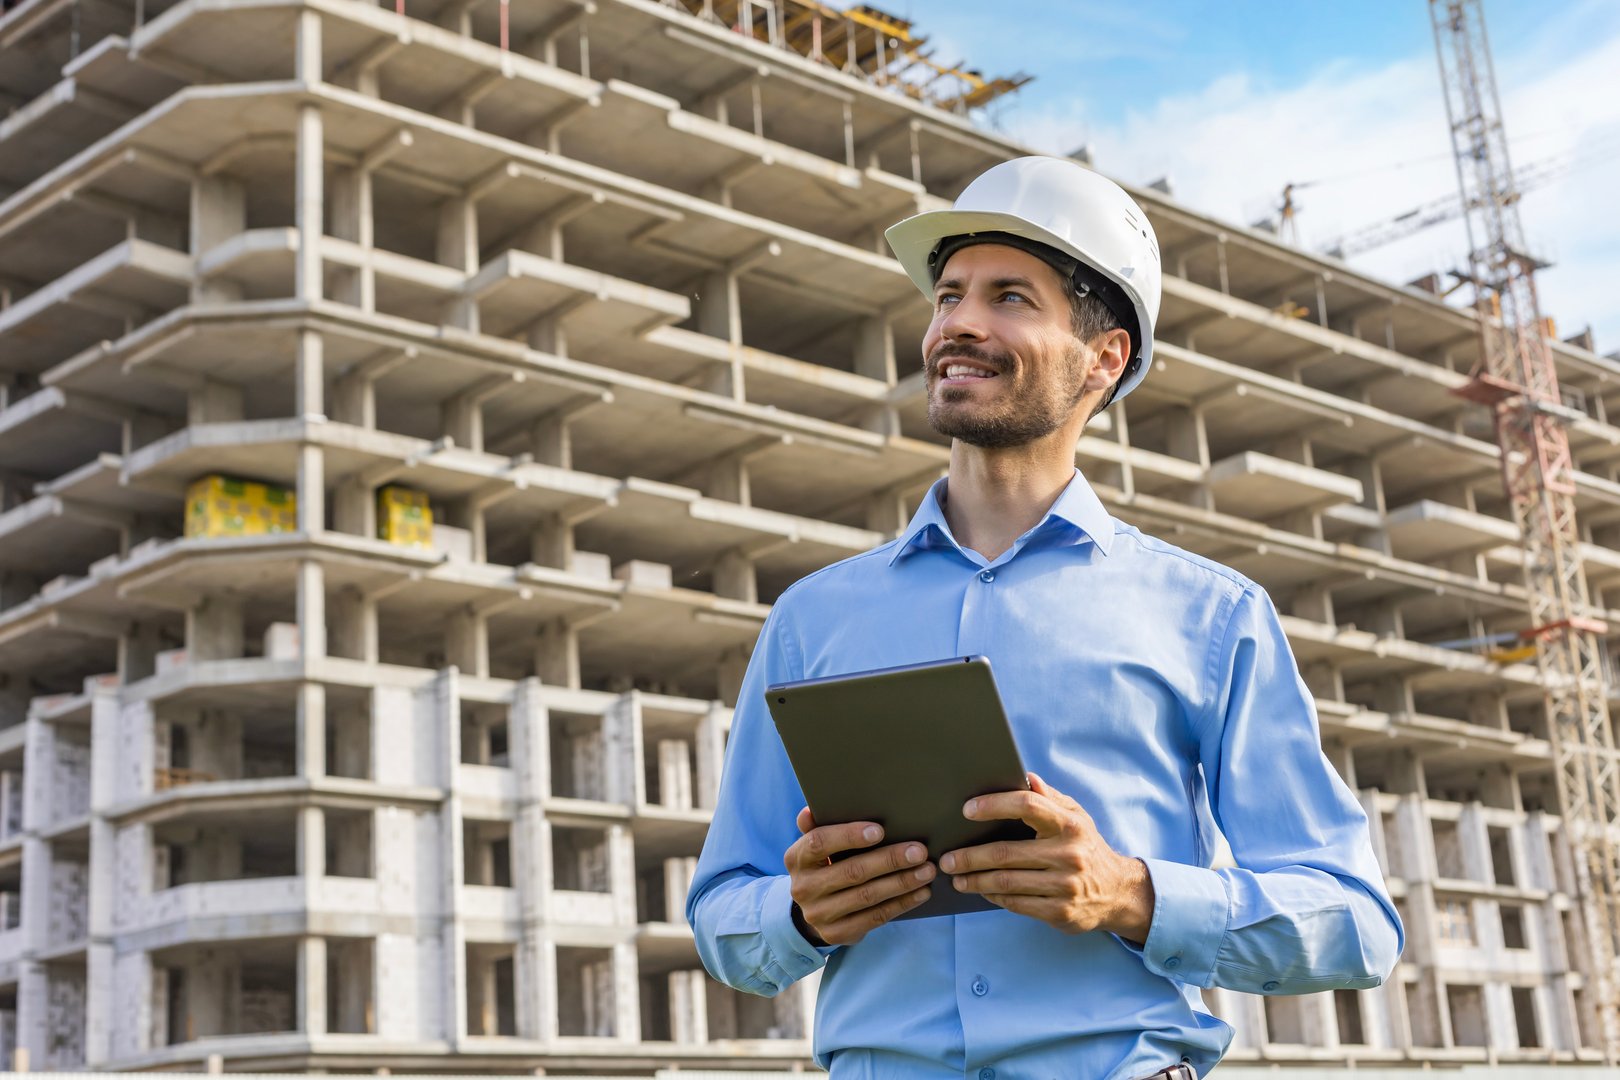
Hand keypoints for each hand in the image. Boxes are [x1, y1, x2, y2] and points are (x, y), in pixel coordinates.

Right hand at [783, 807, 935, 946]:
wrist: (814, 910)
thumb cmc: (825, 864)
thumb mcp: (816, 845)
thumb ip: (816, 826)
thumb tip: (811, 810)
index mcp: (796, 858)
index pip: (819, 843)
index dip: (849, 836)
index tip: (880, 830)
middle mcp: (804, 888)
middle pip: (852, 872)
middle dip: (890, 860)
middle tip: (920, 851)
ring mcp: (819, 914)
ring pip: (867, 896)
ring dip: (902, 883)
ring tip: (927, 871)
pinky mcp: (837, 933)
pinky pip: (875, 917)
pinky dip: (901, 903)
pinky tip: (921, 892)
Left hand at [939, 772, 1154, 940]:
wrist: (1118, 892)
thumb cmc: (1087, 847)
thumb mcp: (1076, 817)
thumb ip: (1049, 798)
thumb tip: (1025, 777)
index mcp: (1069, 825)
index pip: (1027, 806)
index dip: (994, 805)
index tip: (967, 810)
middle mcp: (1069, 855)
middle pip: (1007, 853)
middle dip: (970, 856)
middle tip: (947, 858)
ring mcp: (1065, 886)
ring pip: (1007, 882)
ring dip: (976, 880)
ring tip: (957, 877)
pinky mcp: (1060, 911)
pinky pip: (1017, 903)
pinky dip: (994, 897)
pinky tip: (982, 890)